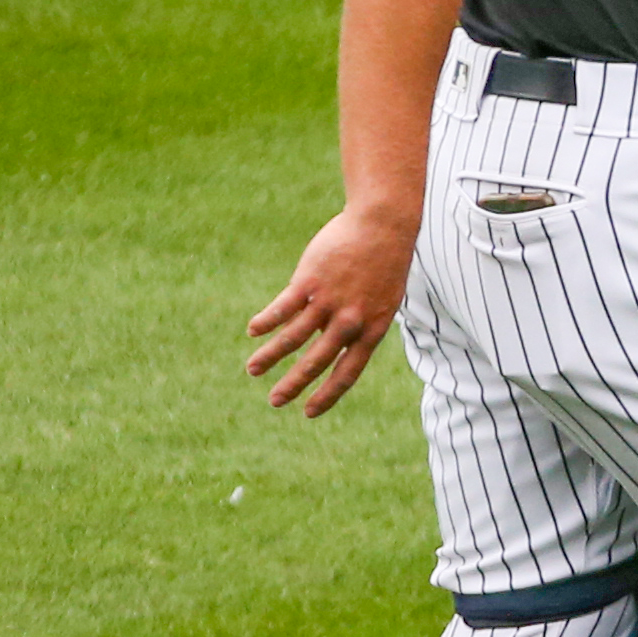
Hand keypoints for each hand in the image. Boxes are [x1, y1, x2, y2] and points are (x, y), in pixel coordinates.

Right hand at [245, 204, 415, 418]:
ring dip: (270, 355)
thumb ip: (358, 323)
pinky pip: (284, 307)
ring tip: (252, 369)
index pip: (347, 373)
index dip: (327, 395)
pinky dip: (267, 320)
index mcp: (371, 330)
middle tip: (275, 401)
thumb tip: (335, 339)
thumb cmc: (385, 261)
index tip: (309, 412)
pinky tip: (253, 330)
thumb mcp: (382, 299)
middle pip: (316, 362)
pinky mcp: (310, 280)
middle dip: (293, 384)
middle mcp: (349, 321)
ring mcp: (329, 301)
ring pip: (294, 337)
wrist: (383, 224)